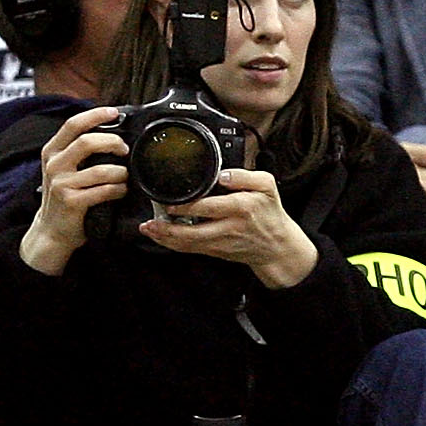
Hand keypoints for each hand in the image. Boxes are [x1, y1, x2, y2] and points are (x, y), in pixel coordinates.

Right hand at [19, 106, 128, 275]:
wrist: (52, 230)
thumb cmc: (64, 197)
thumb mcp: (64, 168)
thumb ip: (79, 151)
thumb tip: (111, 132)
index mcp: (52, 151)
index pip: (73, 125)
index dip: (95, 115)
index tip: (114, 112)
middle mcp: (54, 165)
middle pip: (87, 142)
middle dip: (113, 143)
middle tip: (125, 150)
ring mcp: (61, 183)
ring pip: (101, 169)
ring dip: (120, 172)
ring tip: (125, 177)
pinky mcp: (71, 201)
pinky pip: (104, 190)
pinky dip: (118, 190)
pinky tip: (120, 191)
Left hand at [139, 167, 319, 286]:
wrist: (276, 246)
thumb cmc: (270, 214)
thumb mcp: (267, 186)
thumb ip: (245, 176)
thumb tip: (222, 174)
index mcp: (241, 208)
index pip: (210, 207)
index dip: (188, 206)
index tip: (170, 202)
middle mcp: (229, 227)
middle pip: (193, 232)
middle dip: (168, 228)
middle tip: (150, 221)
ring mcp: (221, 242)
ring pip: (189, 244)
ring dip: (166, 238)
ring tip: (149, 229)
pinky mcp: (216, 251)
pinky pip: (191, 249)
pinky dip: (173, 244)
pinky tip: (160, 236)